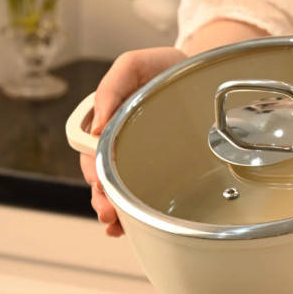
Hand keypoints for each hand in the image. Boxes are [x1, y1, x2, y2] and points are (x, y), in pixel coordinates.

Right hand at [79, 47, 185, 235]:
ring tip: (115, 225)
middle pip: (104, 177)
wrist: (201, 74)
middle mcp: (122, 143)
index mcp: (109, 122)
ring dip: (114, 211)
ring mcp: (141, 158)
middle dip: (102, 198)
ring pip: (121, 191)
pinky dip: (132, 214)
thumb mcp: (135, 66)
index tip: (99, 185)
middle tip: (108, 212)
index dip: (92, 171)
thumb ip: (112, 87)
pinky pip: (144, 194)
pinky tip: (125, 228)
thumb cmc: (164, 69)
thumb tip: (96, 126)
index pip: (91, 151)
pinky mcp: (161, 170)